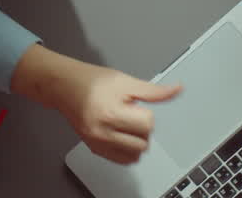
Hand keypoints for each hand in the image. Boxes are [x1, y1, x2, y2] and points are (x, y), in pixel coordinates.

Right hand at [11, 45, 180, 163]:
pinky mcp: (95, 149)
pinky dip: (127, 150)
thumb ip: (152, 91)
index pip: (147, 124)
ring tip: (126, 124)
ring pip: (135, 156)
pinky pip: (122, 160)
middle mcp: (103, 132)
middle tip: (131, 114)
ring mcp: (98, 143)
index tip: (135, 104)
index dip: (145, 112)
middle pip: (143, 143)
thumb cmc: (92, 81)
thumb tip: (176, 90)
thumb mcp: (125, 81)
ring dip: (137, 142)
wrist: (64, 87)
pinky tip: (121, 134)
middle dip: (143, 129)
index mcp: (112, 113)